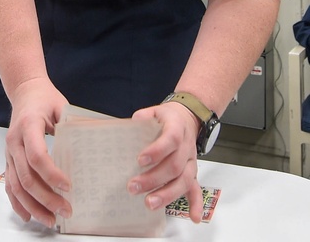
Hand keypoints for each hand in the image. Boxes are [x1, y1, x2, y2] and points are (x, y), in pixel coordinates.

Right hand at [3, 77, 70, 227]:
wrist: (24, 91)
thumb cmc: (44, 99)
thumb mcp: (62, 107)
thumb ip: (74, 126)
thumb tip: (96, 147)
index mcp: (28, 125)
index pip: (37, 155)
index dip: (51, 174)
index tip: (68, 187)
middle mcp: (14, 141)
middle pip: (26, 176)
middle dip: (45, 197)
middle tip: (66, 210)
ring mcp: (9, 151)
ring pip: (16, 185)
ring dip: (33, 205)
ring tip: (50, 220)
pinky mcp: (9, 159)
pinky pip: (9, 184)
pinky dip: (17, 202)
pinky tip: (28, 215)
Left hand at [128, 102, 203, 222]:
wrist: (187, 119)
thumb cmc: (167, 118)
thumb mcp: (154, 111)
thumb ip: (142, 117)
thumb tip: (131, 124)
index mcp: (176, 128)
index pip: (170, 139)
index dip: (156, 151)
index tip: (140, 160)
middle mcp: (186, 147)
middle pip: (173, 166)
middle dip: (153, 178)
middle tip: (134, 186)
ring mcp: (190, 162)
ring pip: (183, 180)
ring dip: (167, 194)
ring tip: (150, 203)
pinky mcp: (192, 172)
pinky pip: (196, 189)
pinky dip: (196, 204)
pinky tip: (194, 217)